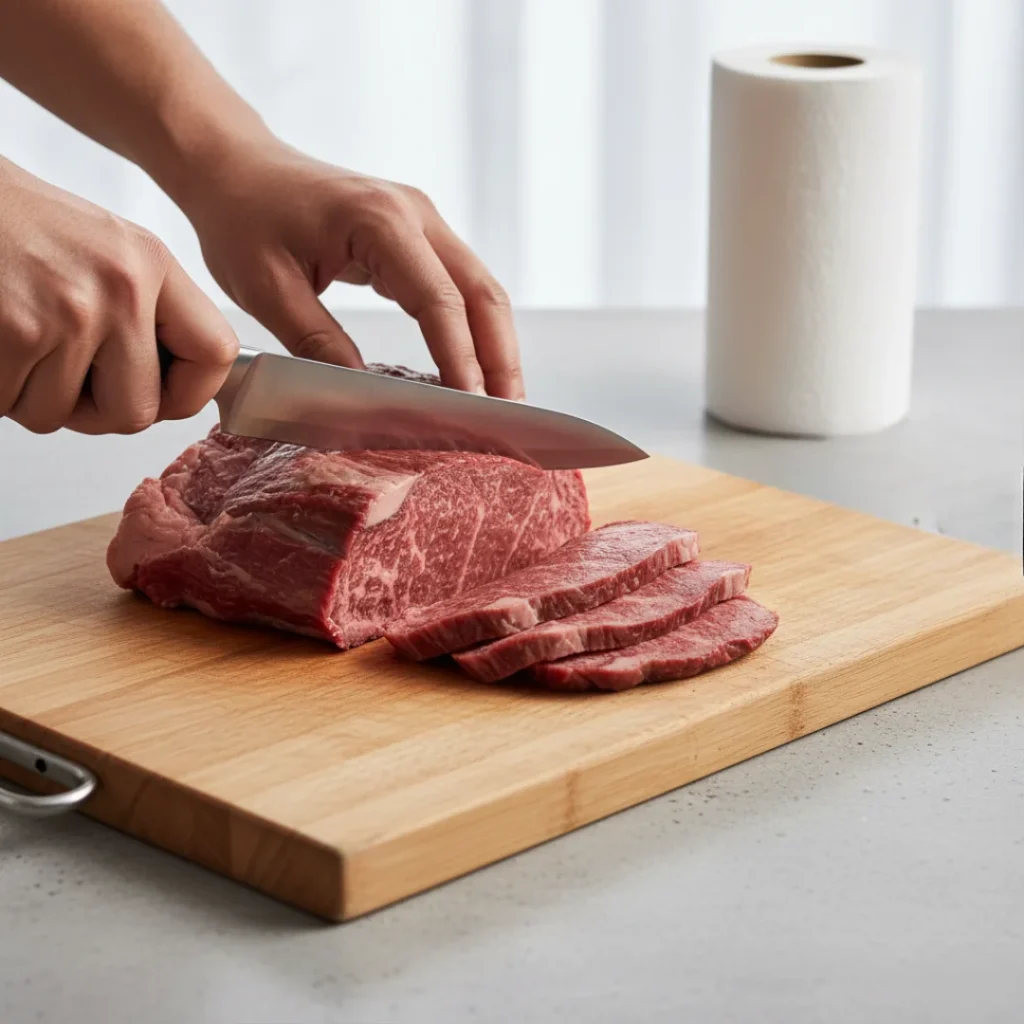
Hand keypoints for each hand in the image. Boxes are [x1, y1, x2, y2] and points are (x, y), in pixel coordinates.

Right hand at [0, 158, 237, 433]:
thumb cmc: (14, 223)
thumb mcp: (106, 250)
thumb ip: (148, 313)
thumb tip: (173, 390)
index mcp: (150, 264)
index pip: (215, 355)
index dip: (188, 394)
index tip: (161, 395)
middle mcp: (120, 287)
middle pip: (136, 413)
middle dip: (93, 410)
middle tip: (63, 374)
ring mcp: (69, 313)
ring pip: (60, 416)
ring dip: (31, 394)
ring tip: (18, 339)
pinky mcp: (16, 333)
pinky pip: (11, 405)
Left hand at [180, 141, 524, 399]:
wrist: (235, 165)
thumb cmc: (242, 219)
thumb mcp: (266, 289)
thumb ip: (317, 342)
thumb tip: (366, 395)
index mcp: (379, 221)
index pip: (438, 300)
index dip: (459, 357)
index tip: (470, 407)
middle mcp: (415, 213)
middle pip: (482, 292)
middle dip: (499, 357)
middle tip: (508, 414)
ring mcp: (422, 220)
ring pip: (481, 289)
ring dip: (495, 345)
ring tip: (501, 401)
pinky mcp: (418, 234)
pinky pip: (460, 286)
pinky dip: (473, 329)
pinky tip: (473, 368)